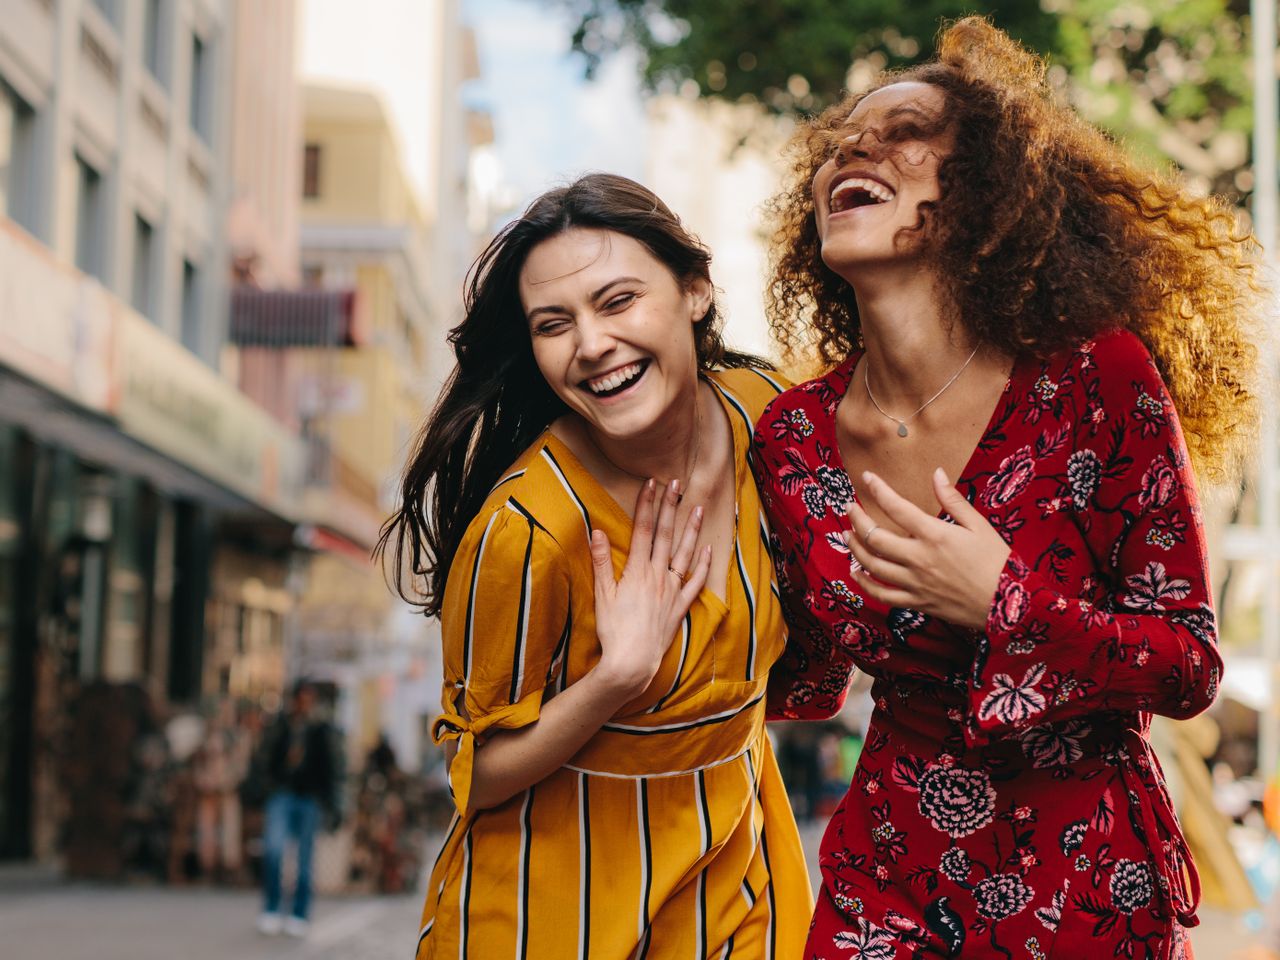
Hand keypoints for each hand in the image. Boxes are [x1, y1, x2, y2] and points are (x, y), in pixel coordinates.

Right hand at [590, 478, 712, 697]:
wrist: (632, 662)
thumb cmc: (613, 630)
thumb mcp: (602, 594)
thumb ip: (601, 561)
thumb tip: (597, 531)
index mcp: (637, 571)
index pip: (643, 529)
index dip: (647, 504)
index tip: (651, 483)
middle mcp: (658, 576)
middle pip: (665, 535)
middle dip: (670, 506)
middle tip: (676, 482)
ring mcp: (672, 591)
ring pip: (684, 553)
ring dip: (691, 529)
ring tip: (698, 508)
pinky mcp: (680, 607)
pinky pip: (695, 582)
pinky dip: (703, 565)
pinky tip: (708, 549)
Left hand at [845, 468, 1010, 628]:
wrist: (1008, 605)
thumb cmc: (997, 561)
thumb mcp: (978, 525)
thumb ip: (953, 500)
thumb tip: (937, 473)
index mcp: (935, 535)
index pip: (896, 507)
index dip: (878, 489)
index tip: (867, 477)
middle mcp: (919, 558)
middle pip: (875, 536)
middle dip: (857, 519)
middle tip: (851, 508)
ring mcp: (915, 582)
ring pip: (872, 565)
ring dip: (855, 547)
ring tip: (848, 534)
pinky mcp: (916, 602)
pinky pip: (882, 594)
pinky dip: (864, 583)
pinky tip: (856, 572)